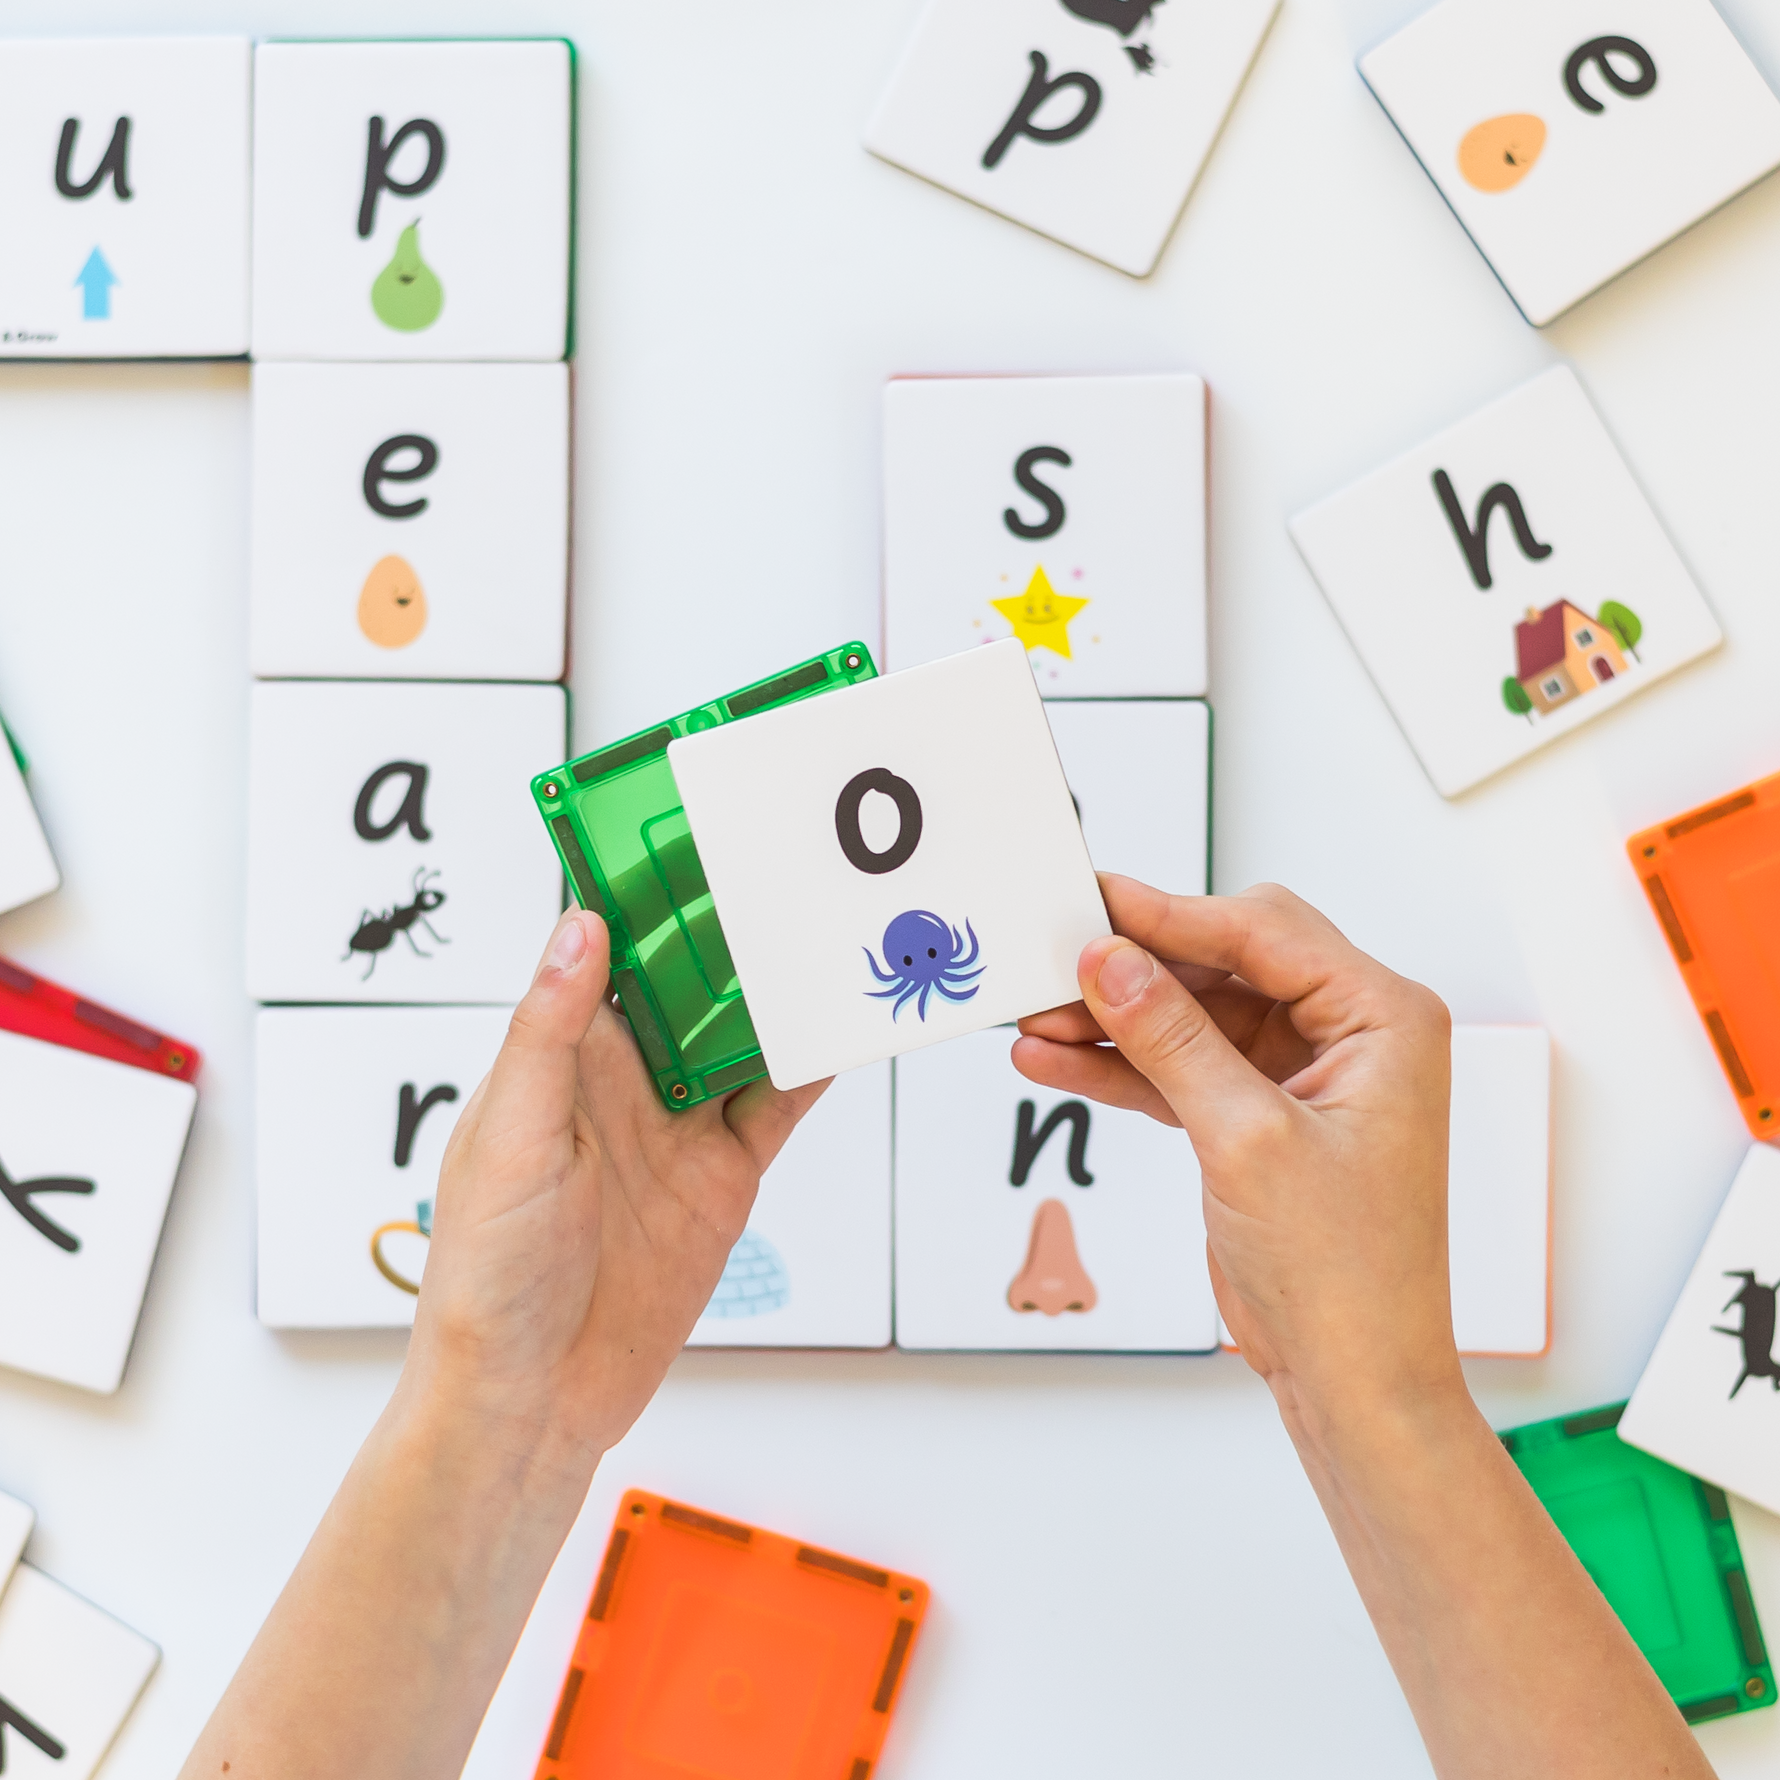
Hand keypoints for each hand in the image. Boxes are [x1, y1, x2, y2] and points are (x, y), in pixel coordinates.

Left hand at [408, 908, 827, 1469]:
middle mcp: (622, 1083)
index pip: (602, 954)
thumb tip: (579, 929)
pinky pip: (774, 1107)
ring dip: (777, 995)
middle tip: (786, 873)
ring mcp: (677, 1129)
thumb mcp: (512, 1139)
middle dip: (730, 935)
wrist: (534, 1399)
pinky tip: (838, 1028)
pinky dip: (809, 1068)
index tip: (683, 834)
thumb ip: (551, 1034)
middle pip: (688, 987)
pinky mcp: (723, 1178)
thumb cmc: (486, 1276)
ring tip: (825, 937)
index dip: (640, 897)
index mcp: (557, 1059)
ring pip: (741, 1038)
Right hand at [1013, 876, 1455, 1421]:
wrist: (1353, 1380)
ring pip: (1190, 1016)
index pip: (1263, 933)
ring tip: (1036, 1017)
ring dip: (1114, 1019)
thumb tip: (1110, 962)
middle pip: (1222, 963)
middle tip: (1055, 957)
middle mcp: (1348, 1035)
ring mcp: (1299, 1076)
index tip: (1093, 903)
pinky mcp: (1255, 1118)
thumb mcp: (1248, 1140)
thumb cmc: (1349, 1276)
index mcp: (1383, 1019)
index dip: (1171, 915)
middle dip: (1136, 965)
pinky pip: (1177, 1069)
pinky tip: (1056, 1059)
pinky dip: (1120, 1066)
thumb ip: (1172, 1040)